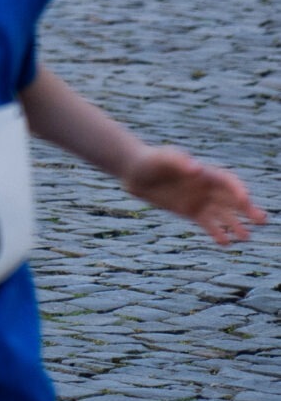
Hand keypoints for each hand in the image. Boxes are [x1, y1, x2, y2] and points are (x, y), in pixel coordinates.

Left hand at [126, 145, 265, 244]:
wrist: (136, 172)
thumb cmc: (152, 160)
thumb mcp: (164, 158)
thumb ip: (179, 161)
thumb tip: (197, 168)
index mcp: (204, 172)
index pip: (227, 181)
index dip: (237, 189)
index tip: (245, 198)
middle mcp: (206, 187)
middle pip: (232, 199)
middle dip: (247, 209)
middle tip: (262, 220)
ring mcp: (200, 201)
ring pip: (223, 215)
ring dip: (235, 224)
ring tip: (246, 236)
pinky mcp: (191, 212)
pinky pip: (208, 224)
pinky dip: (217, 233)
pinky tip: (225, 242)